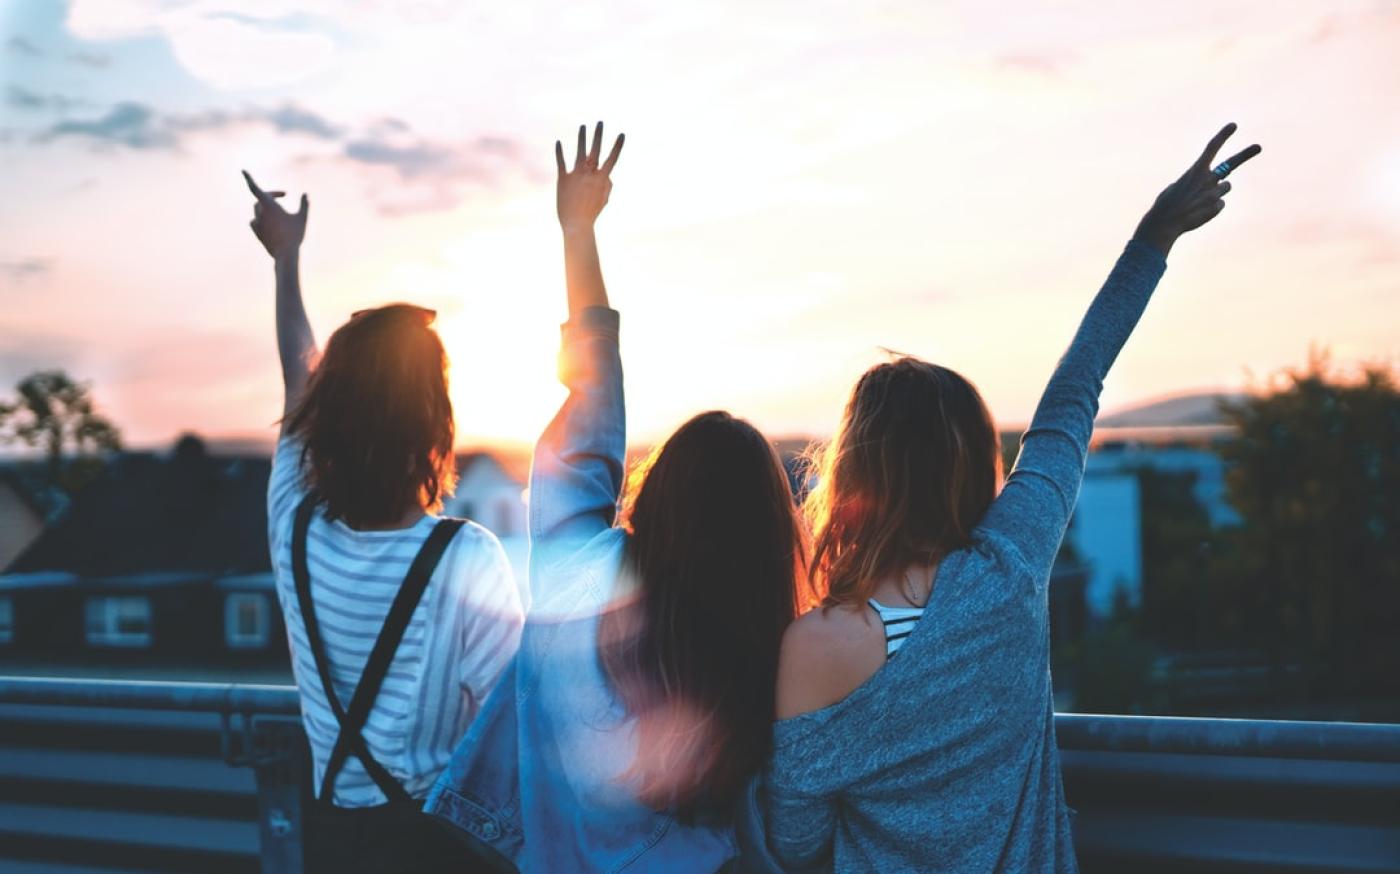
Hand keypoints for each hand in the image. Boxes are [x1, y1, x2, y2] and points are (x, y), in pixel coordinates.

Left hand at [243, 170, 307, 259]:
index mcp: (269, 206)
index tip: (243, 170)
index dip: (249, 178)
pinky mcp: (257, 233)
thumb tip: (305, 194)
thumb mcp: (302, 218)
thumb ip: (304, 205)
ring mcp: (257, 223)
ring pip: (258, 210)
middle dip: (271, 195)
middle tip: (283, 195)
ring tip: (279, 210)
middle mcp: (260, 213)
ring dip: (266, 207)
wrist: (285, 255)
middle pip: (260, 198)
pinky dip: (261, 218)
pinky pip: (255, 221)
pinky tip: (270, 222)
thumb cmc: (295, 235)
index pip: (255, 188)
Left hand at [555, 122, 623, 233]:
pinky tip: (558, 142)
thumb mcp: (604, 199)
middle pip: (595, 150)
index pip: (612, 159)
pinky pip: (561, 162)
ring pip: (579, 151)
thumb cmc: (591, 213)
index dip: (617, 146)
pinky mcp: (563, 178)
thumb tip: (607, 175)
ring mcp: (576, 174)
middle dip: (599, 135)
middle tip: (600, 122)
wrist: (576, 224)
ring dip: (582, 137)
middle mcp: (589, 174)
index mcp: (601, 179)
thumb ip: (607, 185)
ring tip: (583, 126)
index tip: (622, 134)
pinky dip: (559, 152)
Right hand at [1133, 123, 1260, 256]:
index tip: (1233, 125)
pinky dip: (1211, 208)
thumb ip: (1193, 182)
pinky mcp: (1217, 207)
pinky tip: (1198, 212)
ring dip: (1216, 192)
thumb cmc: (1166, 204)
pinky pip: (1220, 204)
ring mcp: (1215, 193)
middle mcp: (1208, 178)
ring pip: (1225, 188)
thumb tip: (1206, 186)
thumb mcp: (1176, 186)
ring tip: (1199, 202)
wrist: (1165, 223)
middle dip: (1245, 154)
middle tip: (1258, 147)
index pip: (1212, 148)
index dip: (1223, 135)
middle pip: (1230, 164)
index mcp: (1195, 170)